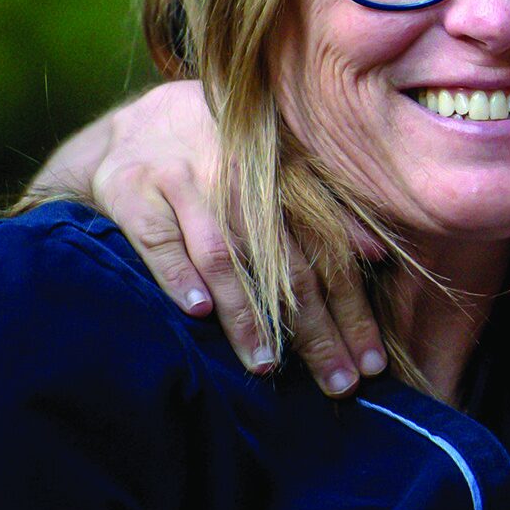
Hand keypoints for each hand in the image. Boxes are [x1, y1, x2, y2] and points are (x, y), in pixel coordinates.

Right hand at [46, 82, 385, 393]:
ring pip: (223, 254)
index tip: (371, 360)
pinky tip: (198, 313)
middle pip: (285, 262)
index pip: (327, 251)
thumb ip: (326, 210)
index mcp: (282, 173)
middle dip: (314, 329)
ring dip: (246, 313)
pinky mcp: (133, 190)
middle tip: (336, 382)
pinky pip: (159, 239)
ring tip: (267, 363)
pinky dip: (179, 276)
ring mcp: (183, 180)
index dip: (352, 309)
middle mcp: (238, 174)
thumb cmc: (219, 159)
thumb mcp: (274, 172)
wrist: (134, 127)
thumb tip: (376, 253)